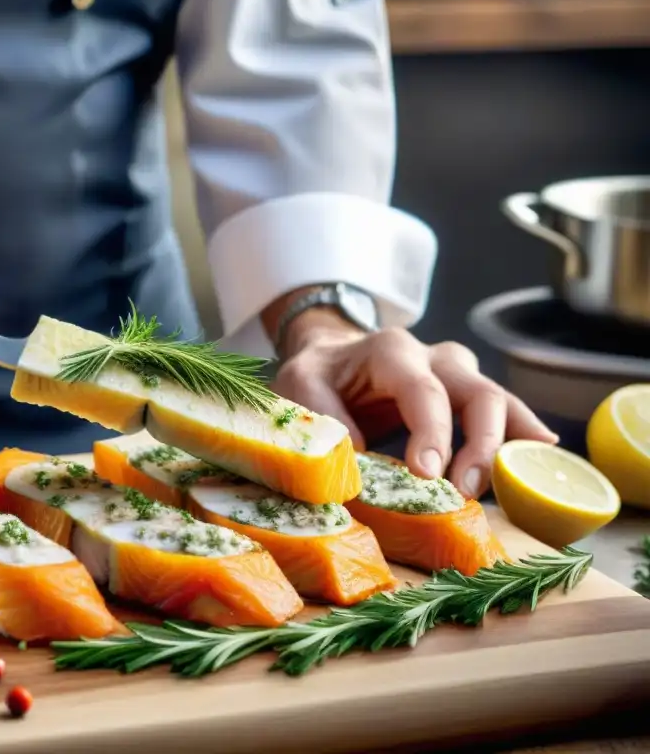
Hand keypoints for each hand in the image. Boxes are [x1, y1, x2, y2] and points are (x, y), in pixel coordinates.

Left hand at [271, 309, 557, 497]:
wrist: (330, 359)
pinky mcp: (466, 398)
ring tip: (502, 488)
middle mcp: (435, 358)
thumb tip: (356, 458)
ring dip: (505, 447)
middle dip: (480, 443)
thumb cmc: (316, 375)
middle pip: (477, 394)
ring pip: (499, 403)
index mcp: (392, 351)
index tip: (427, 473)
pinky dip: (523, 436)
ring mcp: (458, 376)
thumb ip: (325, 417)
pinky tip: (542, 457)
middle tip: (464, 489)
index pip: (423, 390)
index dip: (432, 432)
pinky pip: (505, 415)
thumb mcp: (300, 386)